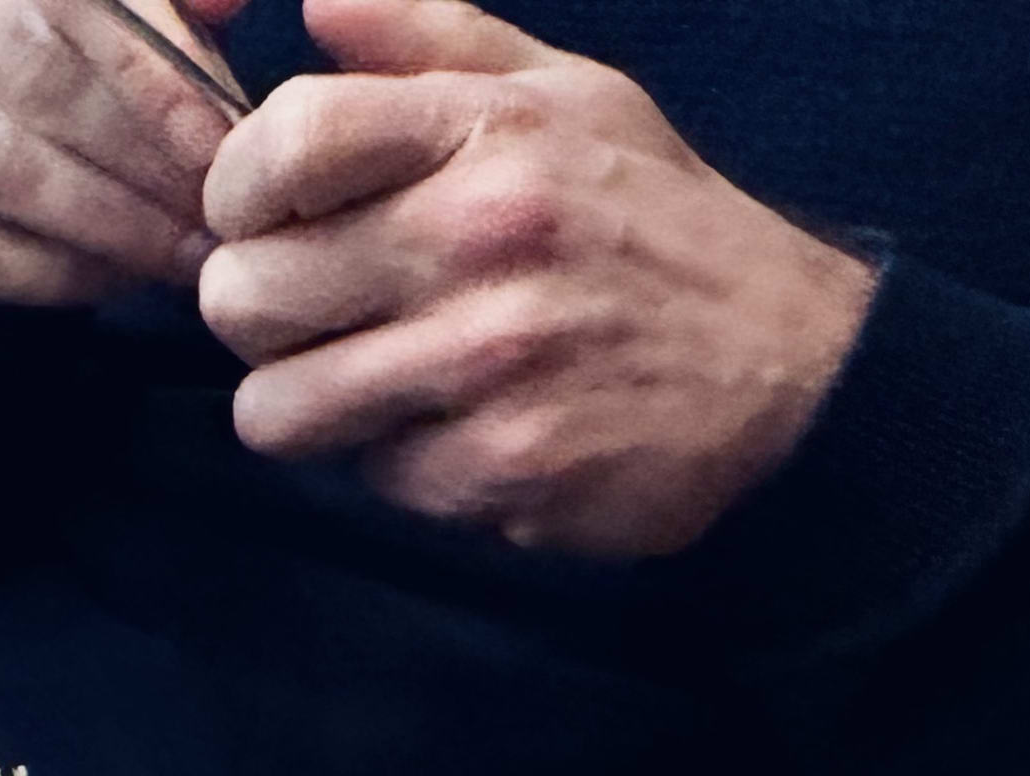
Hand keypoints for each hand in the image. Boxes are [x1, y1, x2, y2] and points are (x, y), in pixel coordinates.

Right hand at [0, 0, 249, 306]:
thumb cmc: (71, 59)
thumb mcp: (135, 10)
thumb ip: (182, 0)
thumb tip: (229, 4)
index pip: (74, 0)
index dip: (158, 79)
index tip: (226, 147)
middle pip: (36, 84)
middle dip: (139, 160)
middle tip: (210, 216)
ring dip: (104, 225)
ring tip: (173, 254)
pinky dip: (47, 274)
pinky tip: (106, 277)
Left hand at [197, 0, 875, 554]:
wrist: (792, 368)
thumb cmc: (654, 225)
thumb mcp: (570, 95)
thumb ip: (432, 41)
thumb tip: (315, 4)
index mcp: (489, 133)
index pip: (281, 142)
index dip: (237, 190)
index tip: (264, 217)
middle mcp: (483, 238)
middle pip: (243, 293)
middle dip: (265, 310)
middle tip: (329, 309)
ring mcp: (487, 360)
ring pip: (274, 407)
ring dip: (313, 400)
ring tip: (386, 372)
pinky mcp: (494, 466)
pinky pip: (364, 475)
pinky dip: (400, 460)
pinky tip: (466, 423)